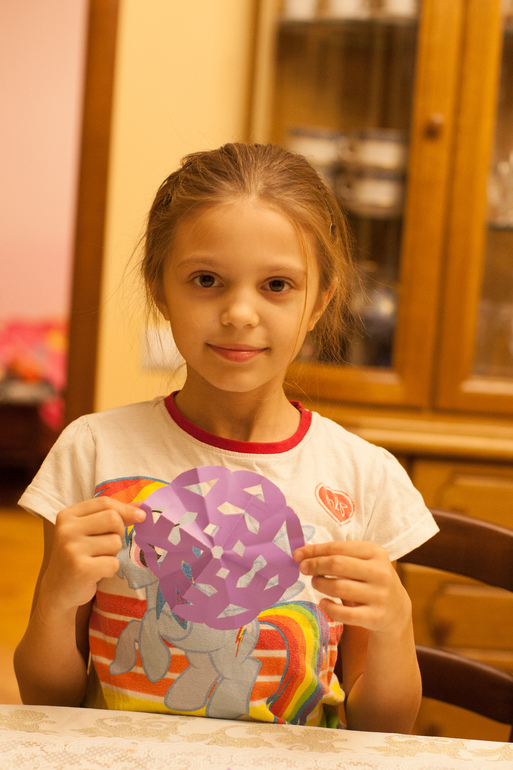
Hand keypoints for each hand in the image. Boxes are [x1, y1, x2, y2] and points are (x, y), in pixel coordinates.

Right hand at [40, 497, 145, 613]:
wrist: (58, 589)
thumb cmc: (80, 555)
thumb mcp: (90, 530)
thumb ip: (113, 515)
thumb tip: (141, 506)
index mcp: (68, 515)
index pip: (104, 503)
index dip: (126, 509)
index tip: (141, 516)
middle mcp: (67, 529)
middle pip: (113, 519)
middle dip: (118, 533)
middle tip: (106, 545)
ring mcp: (72, 549)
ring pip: (115, 542)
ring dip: (113, 554)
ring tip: (97, 560)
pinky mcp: (81, 569)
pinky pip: (113, 563)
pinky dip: (110, 569)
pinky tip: (96, 573)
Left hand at [293, 540, 410, 635]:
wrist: (396, 610)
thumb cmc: (370, 580)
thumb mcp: (361, 562)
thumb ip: (336, 555)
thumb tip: (302, 551)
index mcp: (375, 552)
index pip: (337, 547)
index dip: (314, 551)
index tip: (297, 555)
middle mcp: (381, 572)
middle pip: (337, 565)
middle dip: (315, 566)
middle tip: (304, 569)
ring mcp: (380, 595)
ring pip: (339, 588)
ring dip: (320, 585)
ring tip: (316, 583)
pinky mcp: (376, 617)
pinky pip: (344, 614)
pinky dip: (329, 608)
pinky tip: (323, 603)